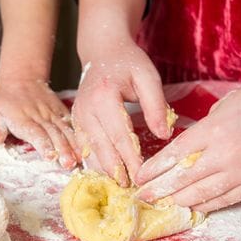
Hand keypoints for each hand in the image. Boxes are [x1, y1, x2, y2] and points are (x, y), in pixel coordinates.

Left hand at [0, 79, 79, 168]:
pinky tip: (85, 147)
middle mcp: (41, 116)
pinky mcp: (61, 112)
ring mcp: (53, 114)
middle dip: (63, 150)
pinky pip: (71, 123)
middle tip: (69, 164)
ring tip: (80, 159)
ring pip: (65, 130)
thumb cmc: (6, 100)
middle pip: (54, 134)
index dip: (44, 145)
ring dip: (74, 145)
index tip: (51, 157)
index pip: (36, 133)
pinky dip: (79, 135)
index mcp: (24, 119)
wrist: (21, 78)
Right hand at [72, 39, 171, 186]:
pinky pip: (84, 147)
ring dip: (104, 170)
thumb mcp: (148, 77)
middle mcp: (86, 109)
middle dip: (117, 170)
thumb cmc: (128, 62)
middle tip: (131, 189)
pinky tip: (107, 173)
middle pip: (102, 147)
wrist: (102, 50)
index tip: (142, 176)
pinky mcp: (76, 122)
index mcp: (104, 97)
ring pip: (90, 151)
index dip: (131, 158)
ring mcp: (78, 116)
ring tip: (120, 186)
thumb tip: (164, 135)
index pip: (120, 135)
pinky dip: (95, 162)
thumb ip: (155, 105)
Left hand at [135, 78, 240, 211]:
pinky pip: (225, 200)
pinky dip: (205, 205)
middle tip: (142, 197)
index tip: (139, 177)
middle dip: (159, 190)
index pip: (174, 155)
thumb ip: (203, 129)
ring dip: (179, 200)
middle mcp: (226, 154)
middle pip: (183, 179)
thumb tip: (185, 149)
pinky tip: (191, 206)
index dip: (154, 169)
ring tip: (163, 204)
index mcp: (214, 130)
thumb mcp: (224, 106)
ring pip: (202, 194)